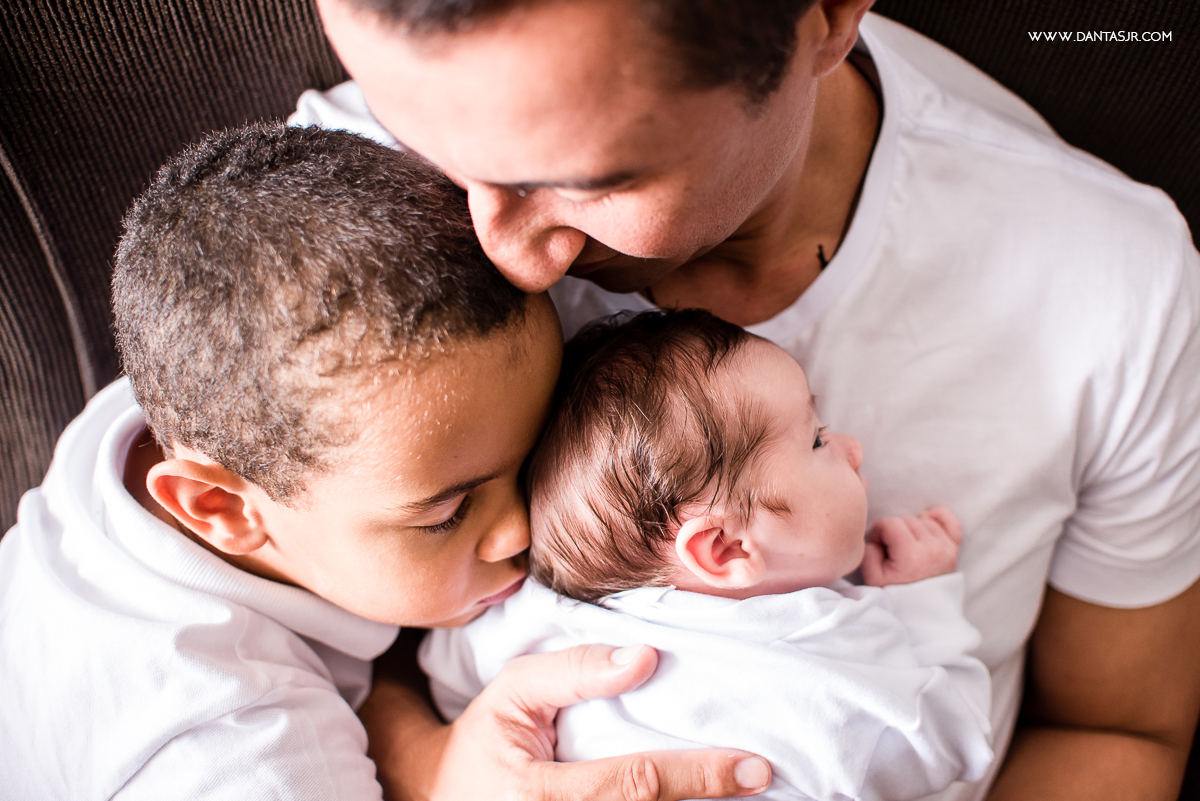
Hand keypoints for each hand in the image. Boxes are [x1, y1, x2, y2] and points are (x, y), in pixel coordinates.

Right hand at [364, 643, 771, 800]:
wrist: (440, 799)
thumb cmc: (483, 742)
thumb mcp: (512, 692)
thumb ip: (573, 671)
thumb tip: (646, 659)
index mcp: (541, 796)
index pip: (634, 785)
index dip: (698, 776)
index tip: (752, 766)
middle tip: (762, 779)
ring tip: (738, 791)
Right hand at [861, 505, 960, 586]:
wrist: (922, 614)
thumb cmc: (896, 595)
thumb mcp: (872, 578)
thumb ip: (868, 552)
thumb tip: (876, 537)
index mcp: (911, 556)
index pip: (890, 523)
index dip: (878, 531)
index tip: (877, 546)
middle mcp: (931, 548)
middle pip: (907, 519)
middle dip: (894, 530)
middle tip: (890, 548)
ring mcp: (945, 548)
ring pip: (923, 520)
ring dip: (911, 528)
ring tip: (905, 544)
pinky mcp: (953, 549)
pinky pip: (949, 521)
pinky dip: (937, 517)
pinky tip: (926, 520)